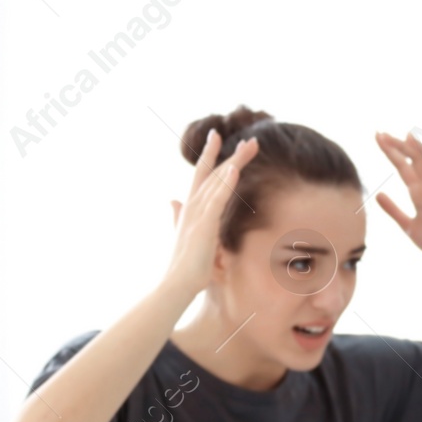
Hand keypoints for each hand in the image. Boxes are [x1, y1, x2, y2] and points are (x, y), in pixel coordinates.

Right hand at [164, 131, 258, 297]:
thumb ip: (179, 217)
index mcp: (190, 208)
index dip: (209, 155)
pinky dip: (225, 183)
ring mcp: (197, 214)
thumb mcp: (184, 236)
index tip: (217, 137)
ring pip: (217, 181)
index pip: (201, 175)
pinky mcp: (203, 225)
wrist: (177, 284)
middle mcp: (192, 206)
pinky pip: (216, 200)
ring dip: (234, 161)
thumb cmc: (184, 266)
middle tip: (247, 138)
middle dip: (229, 154)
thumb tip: (171, 201)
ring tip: (250, 146)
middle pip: (212, 173)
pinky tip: (235, 169)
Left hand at [373, 131, 421, 266]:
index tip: (378, 137)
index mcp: (418, 192)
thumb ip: (393, 210)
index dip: (391, 152)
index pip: (403, 166)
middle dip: (400, 147)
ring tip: (411, 138)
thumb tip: (377, 194)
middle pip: (415, 162)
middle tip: (383, 134)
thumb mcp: (408, 226)